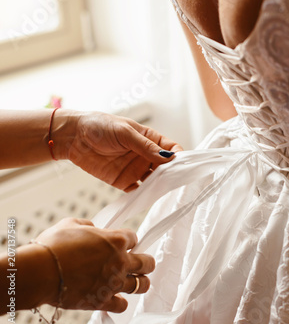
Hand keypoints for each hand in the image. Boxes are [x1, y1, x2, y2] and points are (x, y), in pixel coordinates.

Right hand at [34, 218, 154, 312]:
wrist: (39, 271)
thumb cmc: (53, 247)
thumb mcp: (71, 224)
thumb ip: (87, 225)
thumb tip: (91, 228)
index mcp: (115, 240)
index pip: (134, 238)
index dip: (129, 241)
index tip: (126, 244)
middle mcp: (120, 261)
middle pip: (147, 262)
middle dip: (146, 262)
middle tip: (144, 263)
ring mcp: (113, 282)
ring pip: (142, 285)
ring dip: (140, 282)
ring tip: (137, 281)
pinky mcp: (102, 300)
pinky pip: (122, 305)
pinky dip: (120, 302)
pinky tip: (117, 299)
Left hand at [54, 110, 182, 191]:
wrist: (73, 137)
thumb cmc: (99, 126)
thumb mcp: (125, 132)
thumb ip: (145, 146)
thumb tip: (167, 158)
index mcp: (149, 139)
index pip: (170, 149)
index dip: (178, 156)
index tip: (181, 164)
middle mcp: (145, 156)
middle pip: (165, 168)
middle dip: (171, 174)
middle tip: (174, 181)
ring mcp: (136, 169)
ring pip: (154, 181)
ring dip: (159, 186)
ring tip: (162, 190)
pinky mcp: (124, 182)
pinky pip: (138, 192)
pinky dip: (144, 196)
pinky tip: (147, 197)